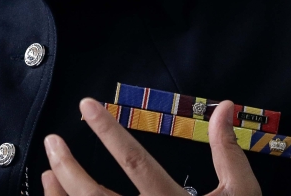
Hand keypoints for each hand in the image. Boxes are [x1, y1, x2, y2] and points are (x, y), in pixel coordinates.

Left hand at [42, 98, 261, 195]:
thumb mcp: (242, 194)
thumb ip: (227, 152)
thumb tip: (224, 106)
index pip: (134, 162)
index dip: (108, 132)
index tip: (87, 104)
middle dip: (68, 167)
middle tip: (51, 141)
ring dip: (61, 192)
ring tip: (48, 170)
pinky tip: (59, 195)